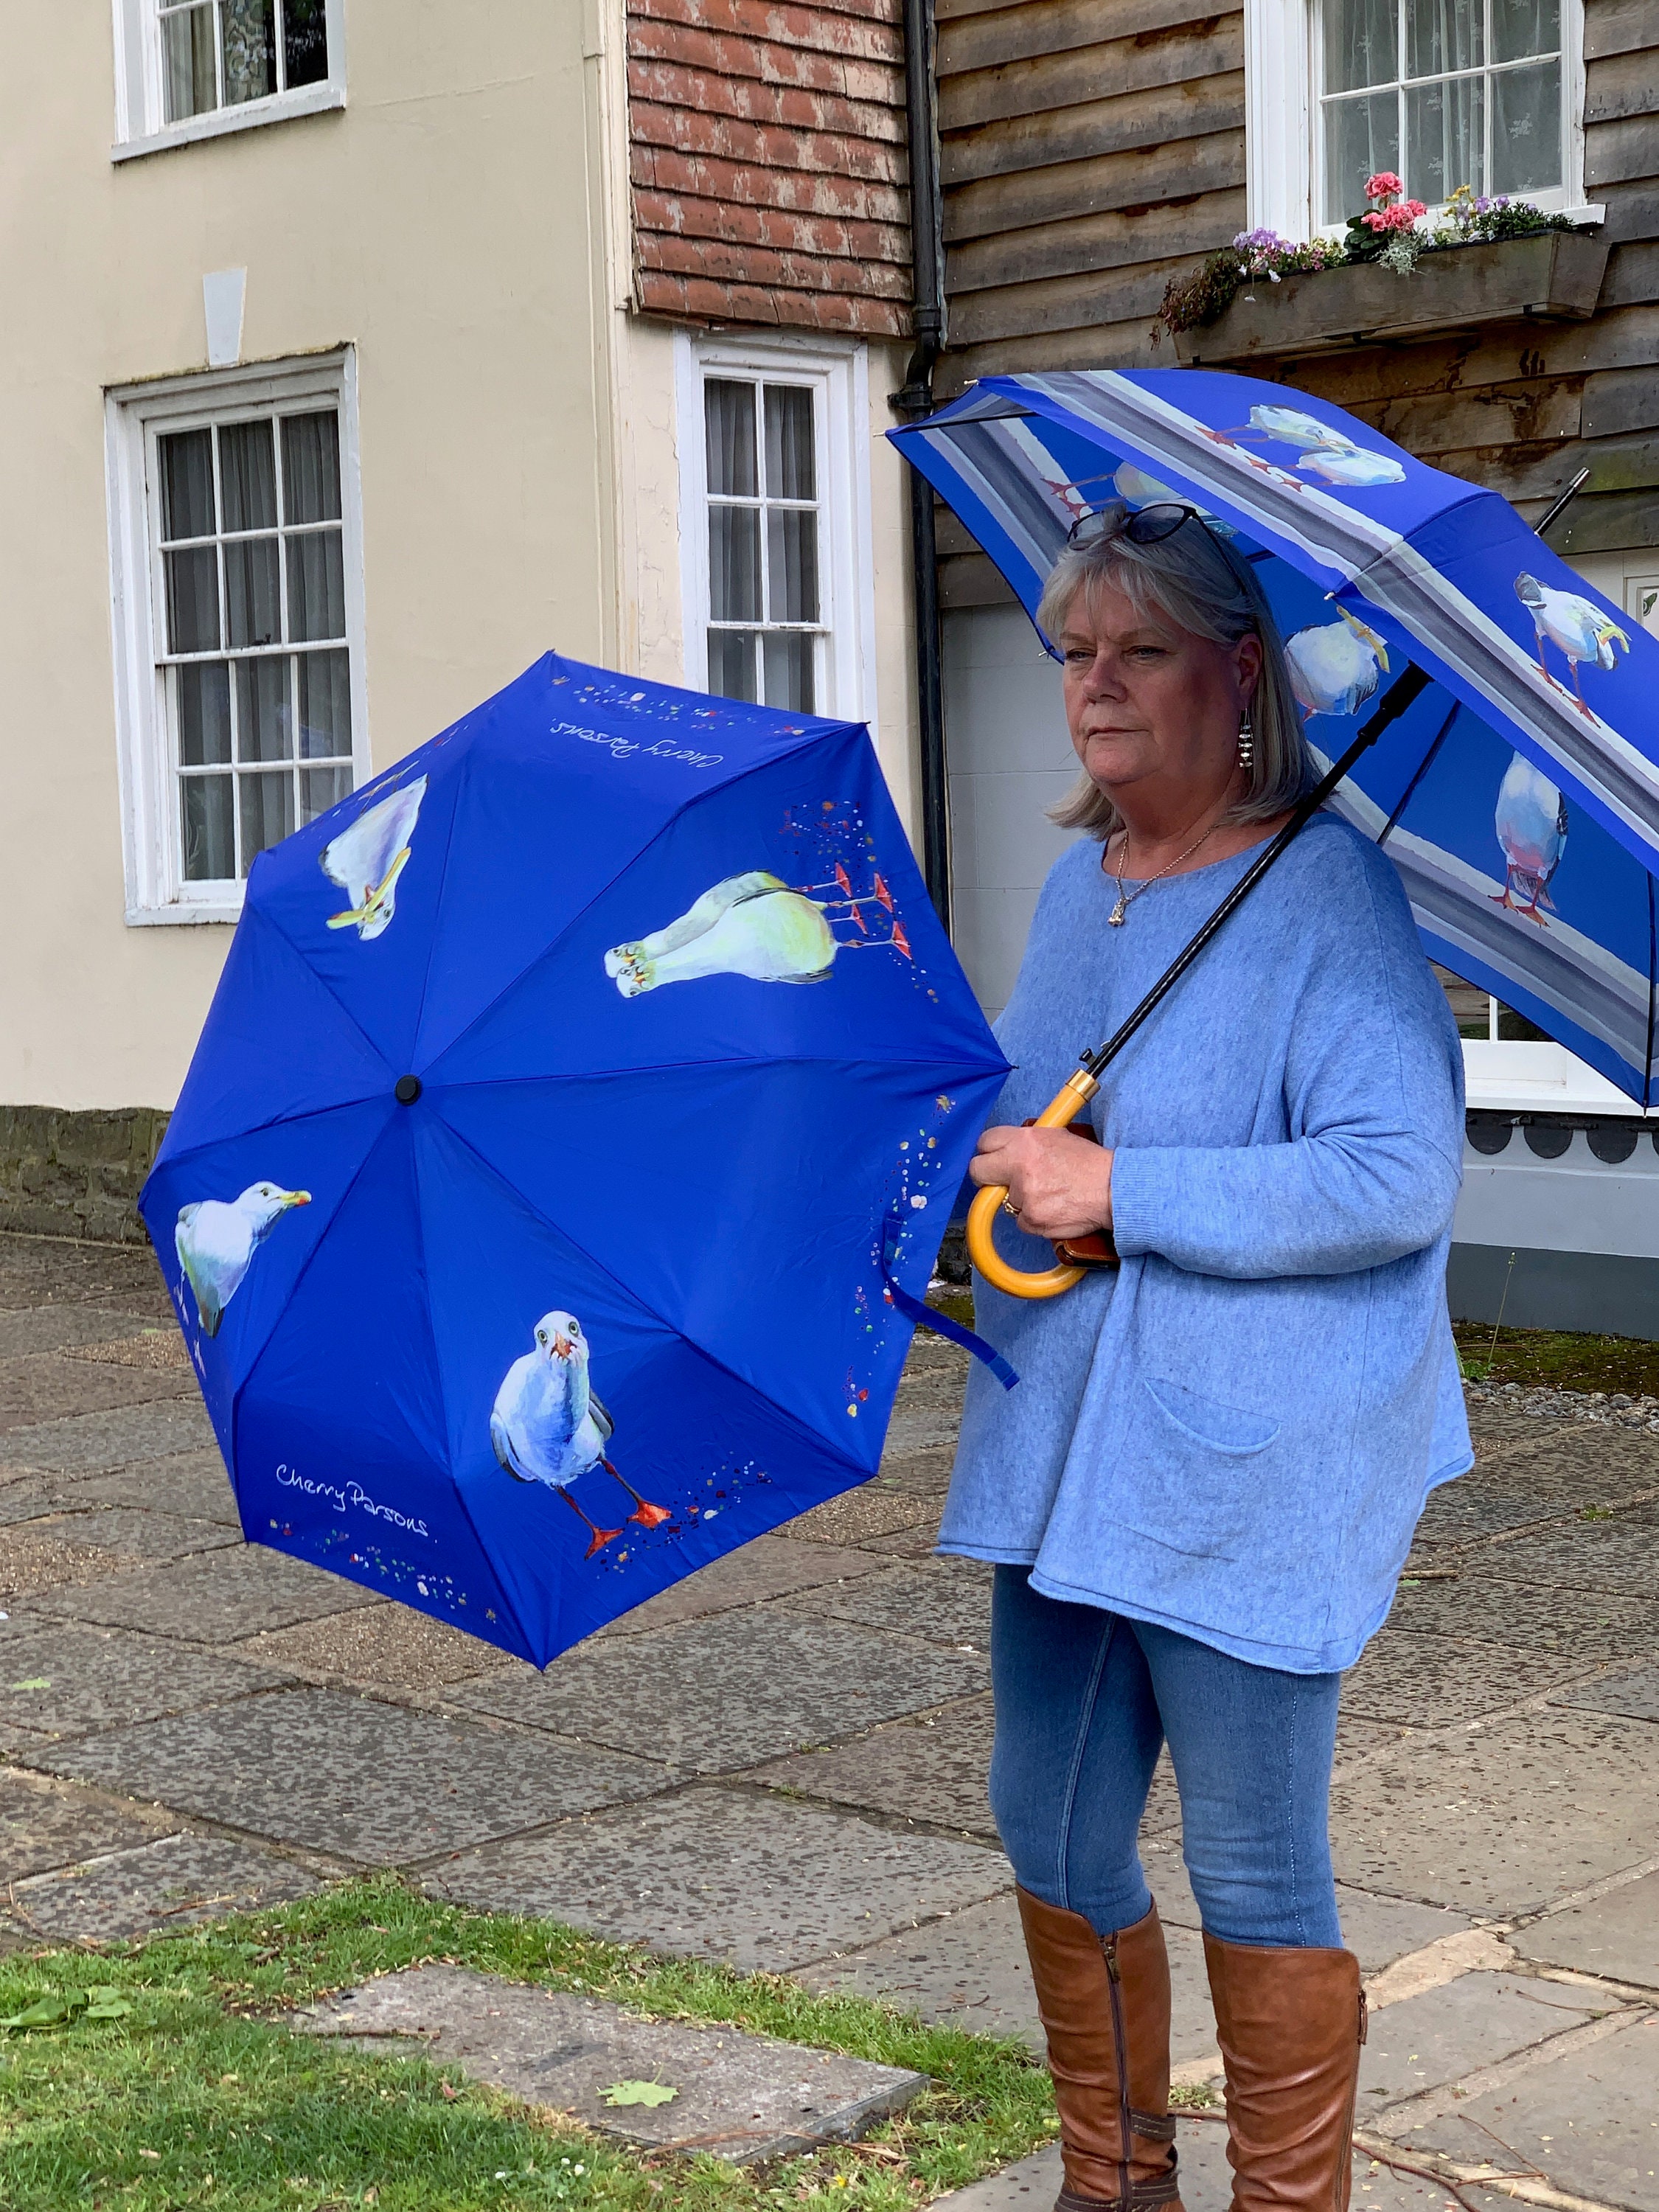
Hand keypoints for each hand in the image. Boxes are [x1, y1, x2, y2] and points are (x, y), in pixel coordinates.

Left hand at [969, 1125, 1114, 1242]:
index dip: (988, 1151)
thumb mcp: (1056, 1137)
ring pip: (1005, 1200)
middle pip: (978, 1171)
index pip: (985, 1142)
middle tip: (999, 1179)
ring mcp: (1024, 1195)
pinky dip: (1034, 1217)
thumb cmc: (1089, 1163)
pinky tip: (1054, 1207)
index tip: (992, 1158)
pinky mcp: (1031, 1219)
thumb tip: (1007, 1149)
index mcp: (1024, 1141)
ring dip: (1021, 1199)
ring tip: (1049, 1193)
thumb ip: (1027, 1142)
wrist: (1112, 1189)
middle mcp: (1019, 1166)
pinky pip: (1022, 1220)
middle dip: (987, 1176)